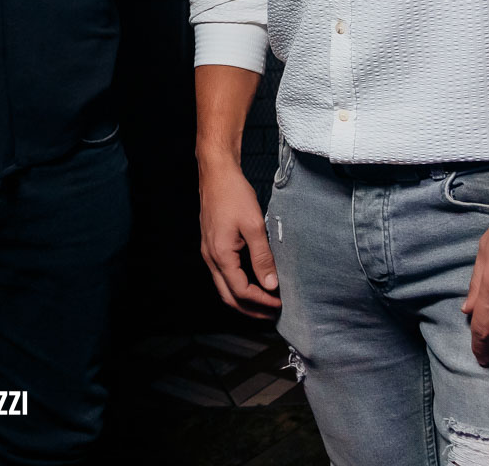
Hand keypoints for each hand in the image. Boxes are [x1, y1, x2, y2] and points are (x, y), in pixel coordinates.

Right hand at [199, 158, 280, 318]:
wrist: (216, 173)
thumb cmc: (233, 194)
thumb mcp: (253, 226)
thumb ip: (262, 257)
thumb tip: (270, 284)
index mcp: (220, 255)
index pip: (241, 291)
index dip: (262, 301)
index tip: (280, 304)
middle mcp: (210, 258)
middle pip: (228, 296)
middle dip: (250, 309)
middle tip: (272, 313)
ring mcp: (208, 252)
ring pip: (224, 287)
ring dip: (244, 298)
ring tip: (265, 301)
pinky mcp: (211, 245)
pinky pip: (223, 274)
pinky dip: (238, 285)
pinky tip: (253, 281)